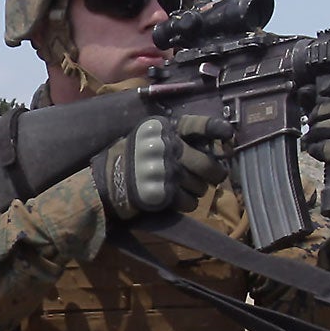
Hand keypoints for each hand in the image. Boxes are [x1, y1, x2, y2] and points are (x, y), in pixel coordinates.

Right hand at [91, 114, 231, 220]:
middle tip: (213, 178)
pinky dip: (185, 204)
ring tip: (181, 189)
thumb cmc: (127, 160)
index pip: (197, 126)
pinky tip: (173, 200)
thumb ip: (175, 138)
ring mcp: (164, 169)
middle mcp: (165, 146)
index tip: (227, 137)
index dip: (216, 130)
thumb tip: (215, 146)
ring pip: (201, 186)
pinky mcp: (162, 191)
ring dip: (196, 191)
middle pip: (208, 163)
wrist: (101, 186)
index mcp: (161, 129)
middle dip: (214, 174)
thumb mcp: (146, 138)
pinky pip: (189, 202)